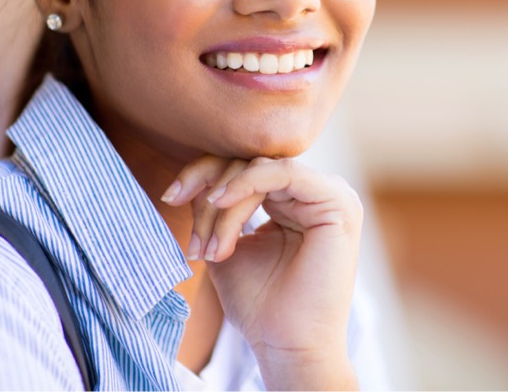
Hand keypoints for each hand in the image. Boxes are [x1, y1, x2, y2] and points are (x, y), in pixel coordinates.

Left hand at [162, 156, 361, 389]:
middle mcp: (314, 192)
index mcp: (294, 200)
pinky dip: (248, 183)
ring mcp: (330, 195)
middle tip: (194, 241)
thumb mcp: (226, 244)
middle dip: (209, 195)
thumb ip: (217, 210)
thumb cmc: (260, 305)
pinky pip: (285, 173)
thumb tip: (195, 181)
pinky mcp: (338, 203)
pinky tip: (222, 201)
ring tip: (211, 248)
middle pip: (250, 163)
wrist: (287, 345)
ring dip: (225, 204)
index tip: (169, 197)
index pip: (245, 167)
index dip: (204, 175)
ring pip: (261, 170)